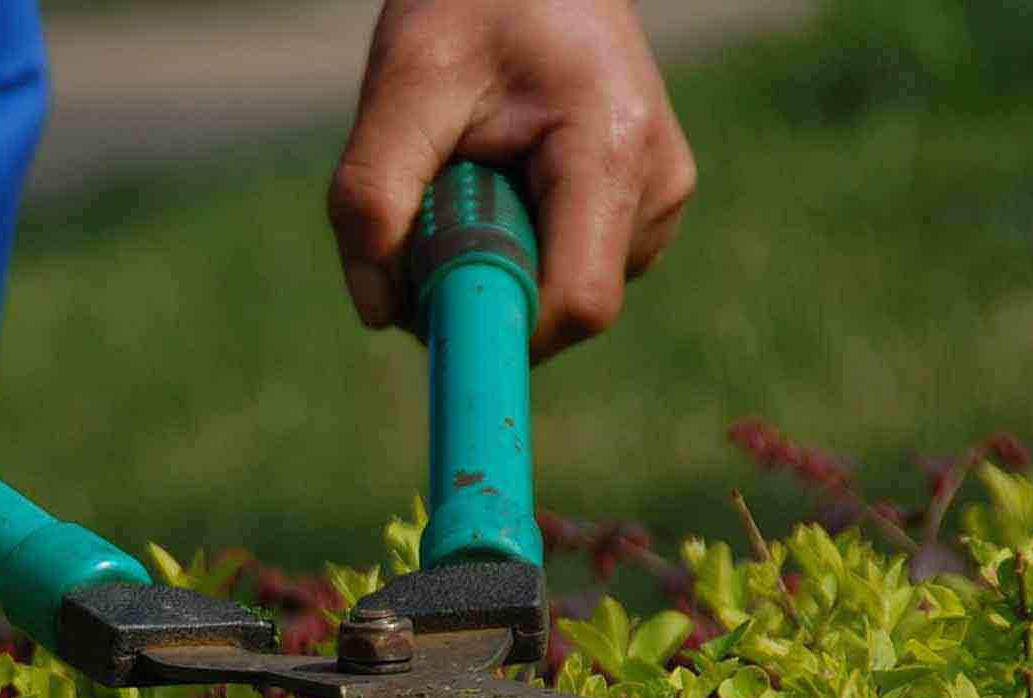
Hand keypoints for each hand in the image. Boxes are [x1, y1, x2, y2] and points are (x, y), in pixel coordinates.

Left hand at [329, 0, 694, 359]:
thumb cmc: (471, 4)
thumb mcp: (406, 80)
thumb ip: (373, 193)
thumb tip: (377, 312)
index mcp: (611, 151)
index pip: (574, 305)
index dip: (498, 330)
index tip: (428, 313)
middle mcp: (656, 186)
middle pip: (560, 311)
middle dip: (481, 289)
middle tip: (437, 207)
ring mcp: (659, 202)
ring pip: (560, 299)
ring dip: (494, 266)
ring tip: (476, 173)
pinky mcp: (644, 210)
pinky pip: (567, 273)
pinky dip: (516, 250)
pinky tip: (504, 183)